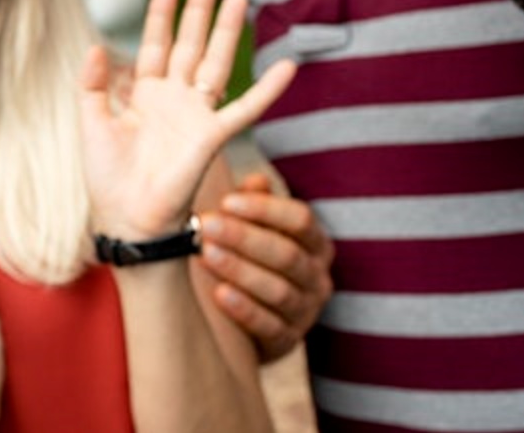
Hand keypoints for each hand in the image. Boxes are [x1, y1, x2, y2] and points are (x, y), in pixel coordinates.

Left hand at [80, 0, 296, 240]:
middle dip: (200, 11)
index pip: (155, 43)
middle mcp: (174, 98)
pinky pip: (246, 109)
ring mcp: (196, 114)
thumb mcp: (91, 122)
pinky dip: (268, 89)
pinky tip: (287, 67)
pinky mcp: (212, 136)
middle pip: (191, 44)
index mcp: (145, 93)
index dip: (161, 14)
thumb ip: (92, 84)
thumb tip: (94, 45)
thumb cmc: (107, 177)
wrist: (125, 218)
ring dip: (228, 32)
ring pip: (217, 63)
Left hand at [198, 172, 333, 361]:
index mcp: (314, 244)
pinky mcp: (287, 342)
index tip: (225, 201)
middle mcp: (317, 278)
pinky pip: (270, 327)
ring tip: (205, 254)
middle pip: (287, 255)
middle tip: (205, 225)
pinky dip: (244, 310)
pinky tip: (218, 294)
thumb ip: (252, 204)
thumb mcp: (250, 228)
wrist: (241, 321)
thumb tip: (256, 181)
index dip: (264, 209)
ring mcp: (306, 312)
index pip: (301, 220)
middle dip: (244, 238)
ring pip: (279, 291)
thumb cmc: (246, 258)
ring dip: (240, 271)